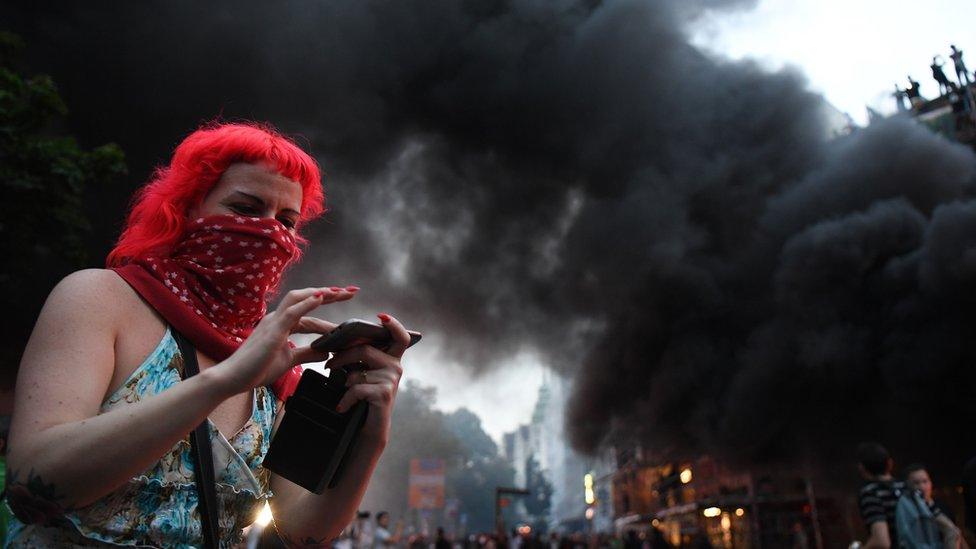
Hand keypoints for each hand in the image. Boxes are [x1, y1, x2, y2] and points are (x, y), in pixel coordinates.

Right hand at [211, 286, 356, 392]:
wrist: (232, 378)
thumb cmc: (256, 369)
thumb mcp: (289, 361)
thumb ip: (307, 354)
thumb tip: (326, 353)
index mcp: (281, 324)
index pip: (310, 313)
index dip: (329, 310)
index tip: (348, 306)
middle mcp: (278, 318)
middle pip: (307, 297)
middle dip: (330, 293)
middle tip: (352, 291)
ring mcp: (274, 321)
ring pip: (299, 298)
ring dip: (322, 293)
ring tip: (341, 291)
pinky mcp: (272, 330)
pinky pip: (292, 312)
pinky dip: (307, 303)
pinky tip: (322, 297)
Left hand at [331, 313, 410, 445]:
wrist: (371, 427)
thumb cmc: (364, 398)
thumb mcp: (364, 373)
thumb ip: (360, 358)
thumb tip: (340, 344)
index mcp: (392, 358)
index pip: (400, 336)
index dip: (394, 324)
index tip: (381, 316)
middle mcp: (396, 367)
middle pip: (366, 350)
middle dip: (342, 356)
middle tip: (329, 364)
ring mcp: (391, 380)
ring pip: (358, 370)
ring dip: (343, 380)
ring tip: (338, 387)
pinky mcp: (384, 394)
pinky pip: (357, 388)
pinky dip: (345, 399)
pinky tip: (341, 406)